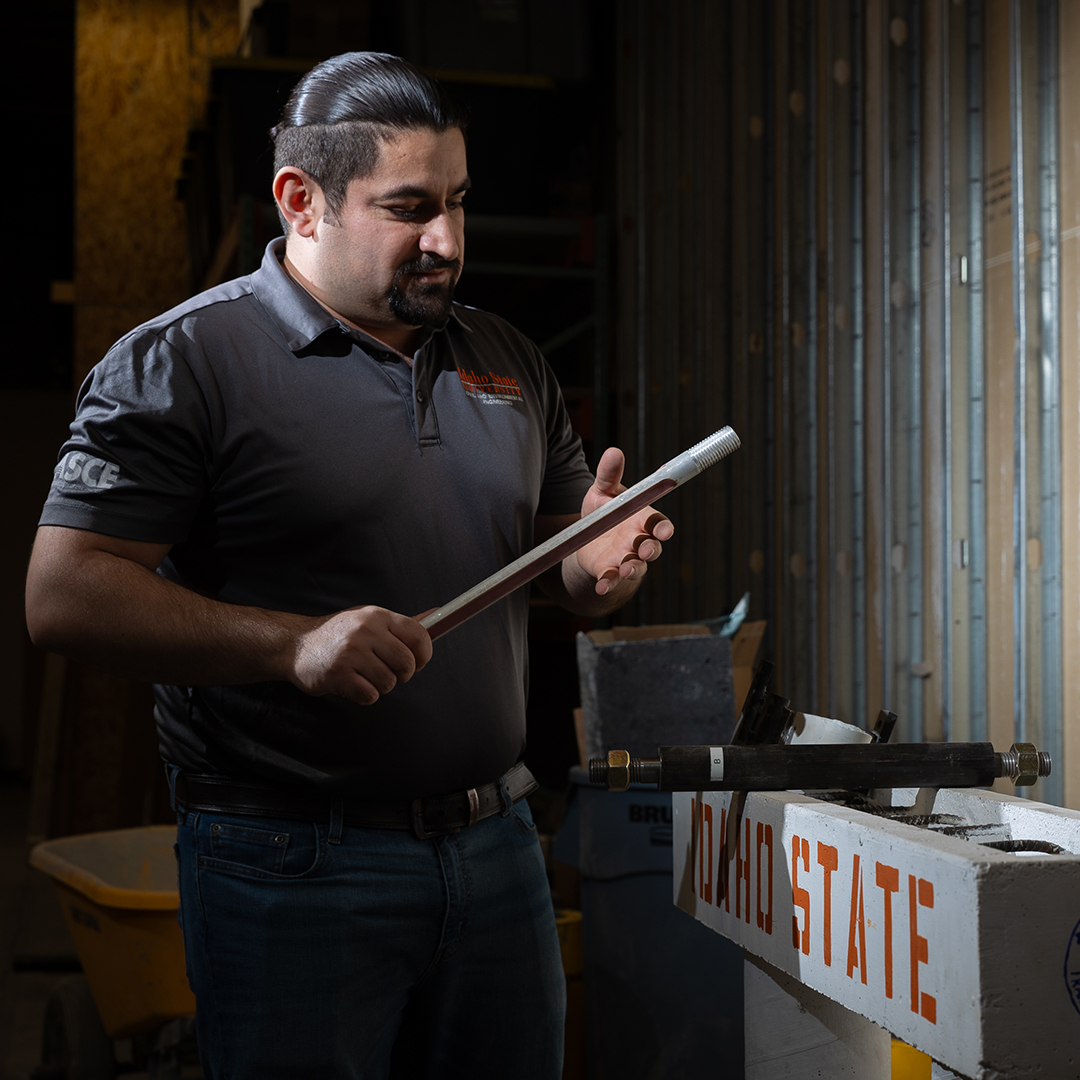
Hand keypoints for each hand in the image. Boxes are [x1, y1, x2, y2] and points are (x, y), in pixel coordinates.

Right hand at [290, 606, 432, 705]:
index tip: (419, 662)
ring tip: (366, 676)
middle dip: (403, 675)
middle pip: (407, 663)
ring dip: (382, 686)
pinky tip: (354, 685)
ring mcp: (351, 652)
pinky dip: (366, 695)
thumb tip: (436, 616)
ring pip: (389, 682)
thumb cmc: (339, 635)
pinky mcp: (338, 674)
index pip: (418, 634)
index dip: (425, 654)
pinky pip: (370, 695)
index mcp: (377, 616)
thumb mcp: (369, 620)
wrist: (296, 646)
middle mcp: (365, 631)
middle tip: (389, 672)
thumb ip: (402, 623)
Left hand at [574, 447, 673, 596]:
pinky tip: (602, 585)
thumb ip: (608, 475)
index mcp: (641, 519)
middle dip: (651, 549)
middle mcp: (638, 541)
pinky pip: (611, 580)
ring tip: (625, 568)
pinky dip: (608, 583)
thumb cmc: (602, 513)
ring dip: (632, 568)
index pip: (658, 524)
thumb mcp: (602, 492)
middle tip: (645, 549)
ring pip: (636, 567)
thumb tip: (613, 451)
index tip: (664, 531)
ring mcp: (626, 559)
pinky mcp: (609, 572)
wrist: (586, 539)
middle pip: (652, 547)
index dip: (663, 528)